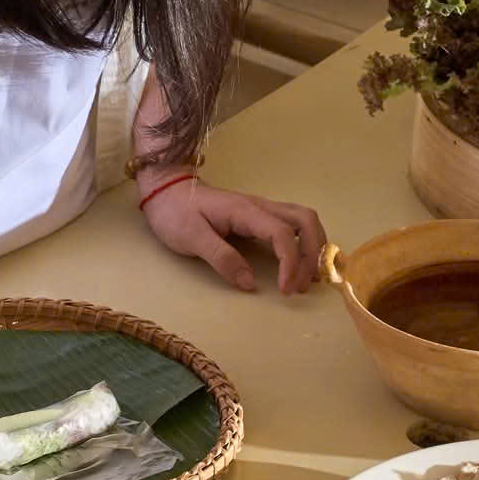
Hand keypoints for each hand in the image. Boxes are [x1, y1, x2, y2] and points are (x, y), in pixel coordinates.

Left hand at [138, 170, 327, 293]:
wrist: (166, 190)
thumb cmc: (175, 213)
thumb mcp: (191, 238)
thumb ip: (221, 258)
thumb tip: (249, 283)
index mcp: (245, 210)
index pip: (282, 234)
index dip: (290, 263)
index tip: (285, 289)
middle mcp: (260, 206)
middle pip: (305, 220)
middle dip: (311, 254)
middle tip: (301, 285)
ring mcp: (262, 209)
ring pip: (304, 220)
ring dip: (312, 247)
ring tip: (307, 278)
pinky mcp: (259, 217)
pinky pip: (293, 226)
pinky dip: (304, 244)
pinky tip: (300, 265)